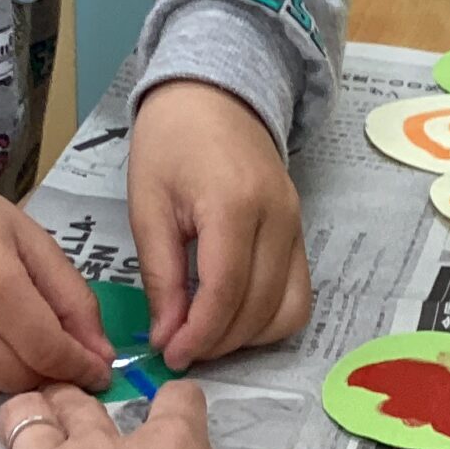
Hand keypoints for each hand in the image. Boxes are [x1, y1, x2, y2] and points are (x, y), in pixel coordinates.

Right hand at [0, 165, 112, 395]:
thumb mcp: (30, 240)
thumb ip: (71, 298)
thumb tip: (102, 356)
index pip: (47, 350)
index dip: (80, 367)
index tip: (99, 372)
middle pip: (17, 378)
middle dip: (45, 371)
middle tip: (57, 353)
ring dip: (8, 372)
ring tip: (9, 336)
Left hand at [128, 80, 310, 370]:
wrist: (214, 93)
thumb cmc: (170, 140)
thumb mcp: (149, 204)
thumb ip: (161, 274)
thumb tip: (167, 336)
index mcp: (235, 206)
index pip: (226, 292)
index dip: (199, 334)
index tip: (170, 355)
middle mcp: (279, 219)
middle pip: (260, 308)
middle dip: (219, 341)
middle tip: (180, 348)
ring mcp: (297, 225)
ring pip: (288, 309)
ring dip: (247, 335)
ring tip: (205, 335)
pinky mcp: (300, 231)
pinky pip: (298, 292)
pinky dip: (268, 317)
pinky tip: (232, 317)